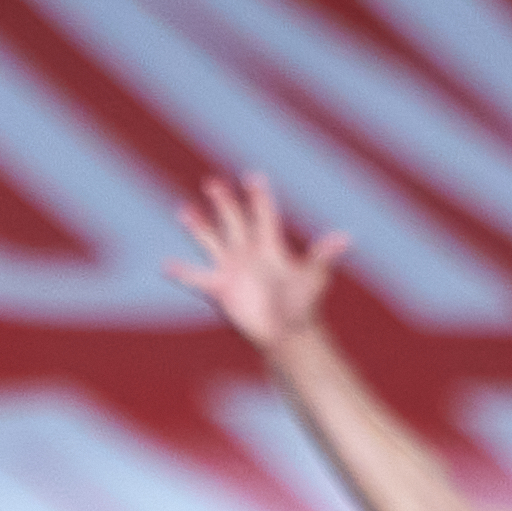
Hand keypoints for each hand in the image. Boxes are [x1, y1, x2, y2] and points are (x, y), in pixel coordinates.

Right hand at [168, 173, 348, 352]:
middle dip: (224, 202)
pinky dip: (181, 273)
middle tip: (212, 183)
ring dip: (199, 227)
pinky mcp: (220, 289)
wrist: (287, 334)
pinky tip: (166, 266)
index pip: (263, 214)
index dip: (259, 196)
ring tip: (184, 212)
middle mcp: (249, 253)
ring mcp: (232, 270)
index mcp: (270, 246)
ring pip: (211, 242)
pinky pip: (196, 278)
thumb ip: (322, 257)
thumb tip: (345, 238)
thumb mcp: (312, 278)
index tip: (252, 175)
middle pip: (234, 221)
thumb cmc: (303, 307)